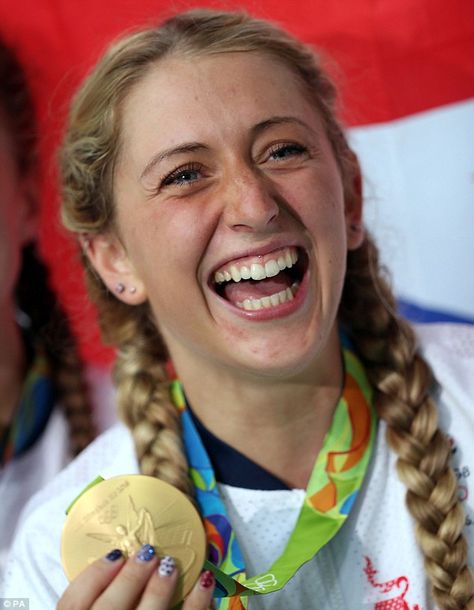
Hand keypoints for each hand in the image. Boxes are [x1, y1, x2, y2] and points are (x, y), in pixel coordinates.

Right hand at [57, 544, 214, 609]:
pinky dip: (198, 603)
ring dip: (160, 590)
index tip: (117, 554)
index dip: (94, 574)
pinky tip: (205, 581)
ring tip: (170, 565)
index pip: (73, 603)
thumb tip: (119, 560)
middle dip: (131, 578)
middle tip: (149, 554)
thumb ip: (100, 598)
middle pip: (109, 609)